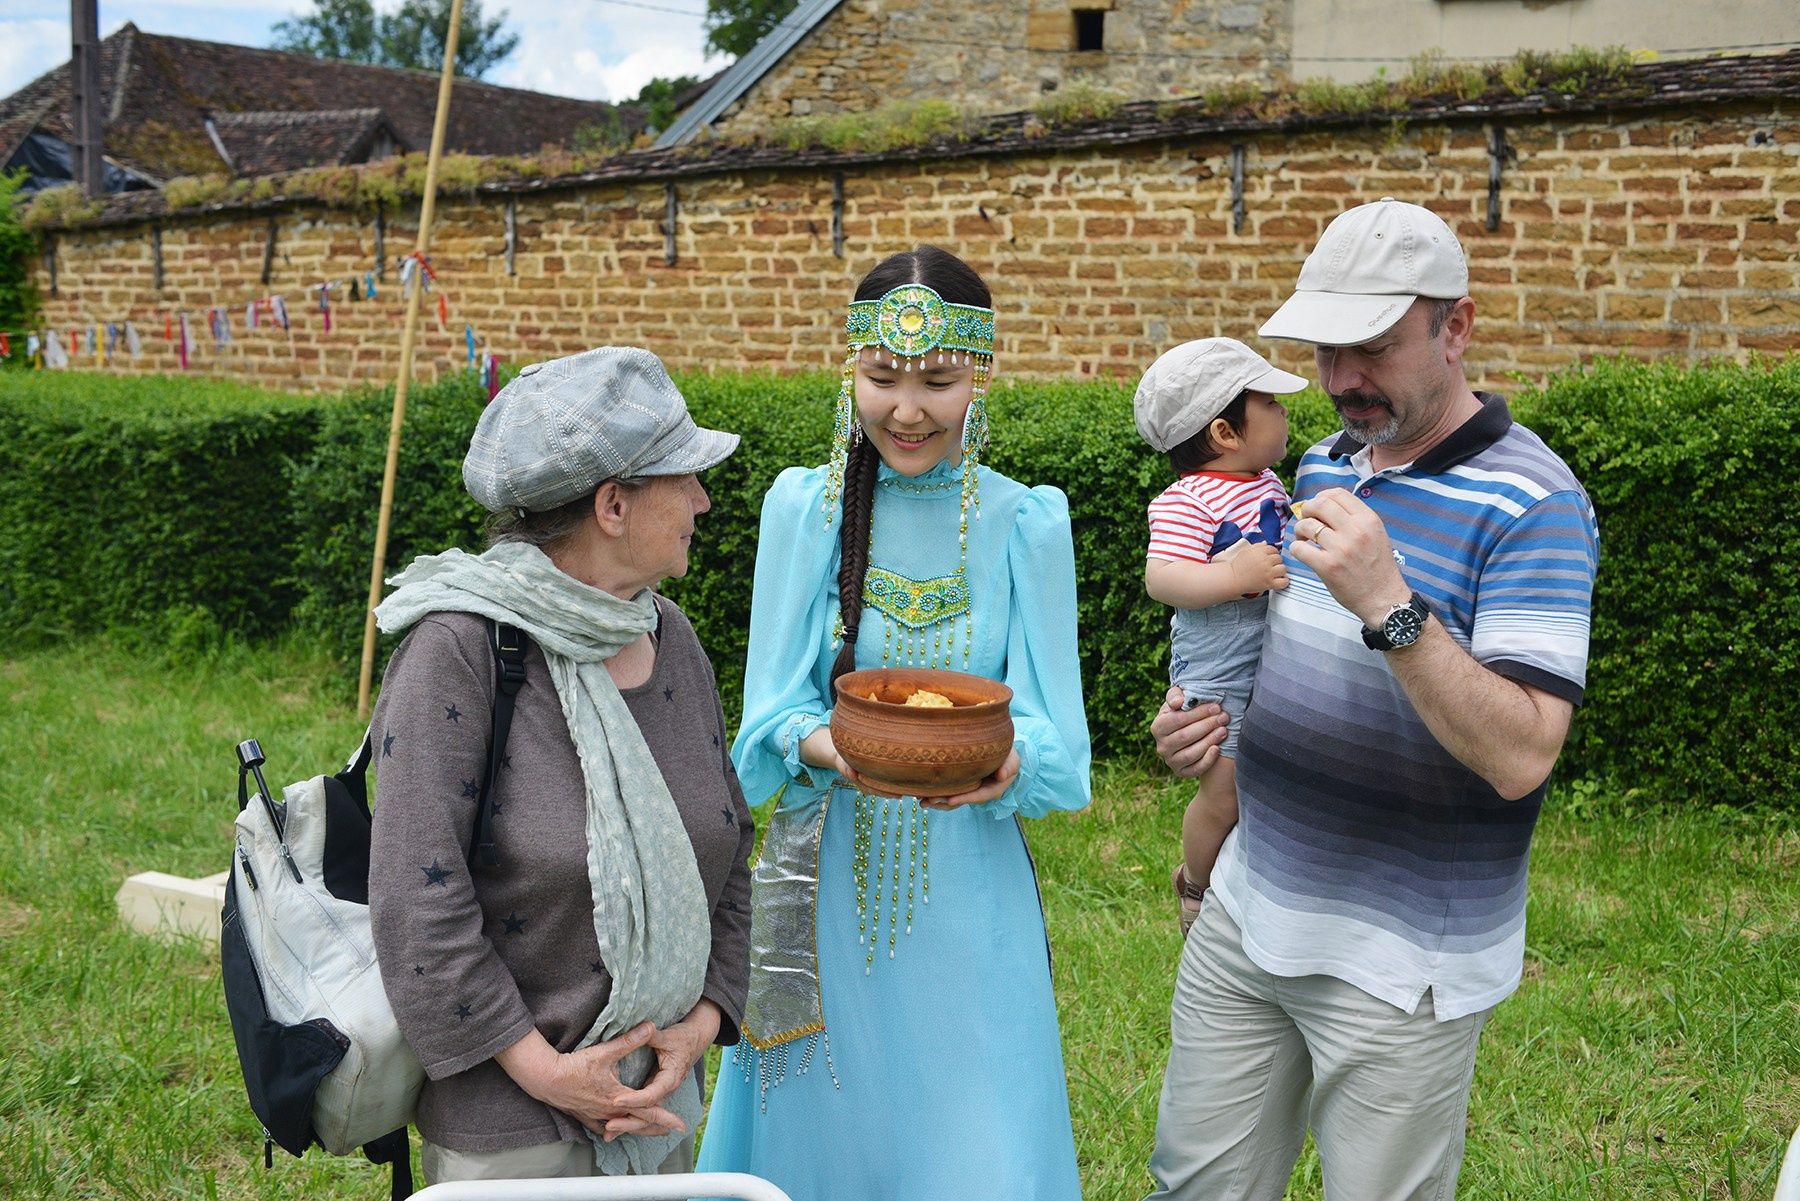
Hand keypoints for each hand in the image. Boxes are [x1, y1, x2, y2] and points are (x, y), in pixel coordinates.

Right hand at [494, 1024, 687, 1137]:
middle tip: (671, 1131)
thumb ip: (630, 1041)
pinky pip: (602, 1128)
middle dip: (656, 1128)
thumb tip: (651, 1026)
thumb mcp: (605, 1051)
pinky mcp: (584, 1116)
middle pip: (638, 1125)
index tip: (682, 1125)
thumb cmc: (573, 1066)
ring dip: (637, 1129)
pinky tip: (614, 1132)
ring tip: (650, 1132)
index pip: (649, 1111)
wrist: (544, 1079)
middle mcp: (608, 1112)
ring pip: (622, 1128)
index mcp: (618, 1098)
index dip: (667, 1118)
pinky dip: (614, 1130)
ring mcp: (595, 1117)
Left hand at [597, 999, 720, 1140]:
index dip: (634, 1099)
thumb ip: (652, 1036)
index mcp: (670, 1078)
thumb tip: (645, 1028)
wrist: (694, 1040)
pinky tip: (612, 1127)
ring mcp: (660, 1093)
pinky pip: (641, 1111)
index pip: (651, 1095)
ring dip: (627, 1125)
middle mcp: (666, 1090)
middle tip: (609, 1126)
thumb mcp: (667, 1036)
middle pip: (647, 1113)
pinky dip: (629, 1119)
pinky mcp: (653, 1092)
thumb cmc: (682, 1038)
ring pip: (644, 1116)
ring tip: (607, 1134)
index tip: (616, 1100)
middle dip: (628, 1122)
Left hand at [922, 748, 1020, 809]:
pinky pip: (950, 794)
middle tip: (928, 801)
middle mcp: (980, 794)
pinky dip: (938, 795)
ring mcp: (970, 792)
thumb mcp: (1013, 759)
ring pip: (953, 800)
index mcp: (993, 790)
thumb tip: (1001, 776)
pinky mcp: (963, 788)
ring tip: (921, 801)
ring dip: (937, 802)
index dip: (965, 798)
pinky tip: (923, 794)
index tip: (950, 799)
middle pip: (962, 800)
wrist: (1002, 755)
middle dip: (945, 802)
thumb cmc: (1008, 756)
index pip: (978, 796)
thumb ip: (1009, 766)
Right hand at [1151, 686, 1226, 777]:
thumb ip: (1175, 695)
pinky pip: (1195, 769)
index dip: (1198, 713)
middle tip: (1224, 717)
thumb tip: (1178, 702)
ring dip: (1209, 741)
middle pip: (1185, 736)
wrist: (1187, 732)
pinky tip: (1218, 749)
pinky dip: (1207, 760)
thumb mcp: (1177, 700)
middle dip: (1207, 725)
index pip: (1178, 720)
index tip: (1216, 707)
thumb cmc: (1184, 712)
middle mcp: (1161, 746)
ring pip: (1190, 754)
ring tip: (1224, 730)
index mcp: (1157, 727)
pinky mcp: (1181, 773)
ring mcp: (1171, 761)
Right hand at [1214, 537, 1287, 595]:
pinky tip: (1279, 580)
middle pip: (1279, 558)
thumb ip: (1257, 546)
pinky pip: (1283, 582)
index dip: (1271, 554)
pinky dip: (1284, 581)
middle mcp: (1265, 561)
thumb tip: (1266, 543)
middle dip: (1275, 562)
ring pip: (1283, 568)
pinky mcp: (1268, 583)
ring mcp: (1268, 573)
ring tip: (1273, 573)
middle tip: (1269, 566)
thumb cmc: (1237, 565)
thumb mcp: (1245, 551)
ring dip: (1280, 571)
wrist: (1232, 579)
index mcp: (1260, 551)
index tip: (1268, 559)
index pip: (1274, 549)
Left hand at [1288, 487, 1410, 622]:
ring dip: (1299, 530)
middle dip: (1307, 510)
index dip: (1322, 497)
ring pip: (1306, 525)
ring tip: (1304, 539)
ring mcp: (1341, 548)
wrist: (1384, 598)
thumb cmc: (1377, 567)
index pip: (1338, 493)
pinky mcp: (1328, 566)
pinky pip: (1299, 548)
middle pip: (1319, 504)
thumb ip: (1355, 519)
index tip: (1318, 508)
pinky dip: (1296, 548)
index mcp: (1368, 520)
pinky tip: (1303, 552)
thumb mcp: (1376, 535)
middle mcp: (1356, 530)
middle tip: (1306, 521)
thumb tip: (1324, 505)